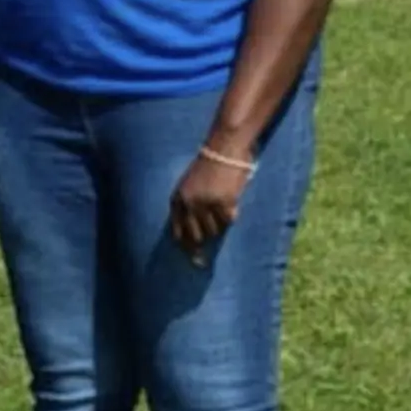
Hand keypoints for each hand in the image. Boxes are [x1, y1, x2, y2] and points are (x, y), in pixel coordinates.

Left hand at [170, 144, 254, 261]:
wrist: (224, 147)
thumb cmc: (210, 166)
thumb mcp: (191, 185)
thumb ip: (189, 206)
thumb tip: (196, 237)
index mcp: (178, 199)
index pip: (178, 231)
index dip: (185, 248)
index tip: (193, 261)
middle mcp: (189, 203)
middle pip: (196, 237)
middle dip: (201, 247)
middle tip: (202, 263)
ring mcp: (206, 204)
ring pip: (214, 230)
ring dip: (219, 224)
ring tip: (222, 207)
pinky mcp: (223, 202)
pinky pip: (229, 220)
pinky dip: (232, 214)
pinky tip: (232, 199)